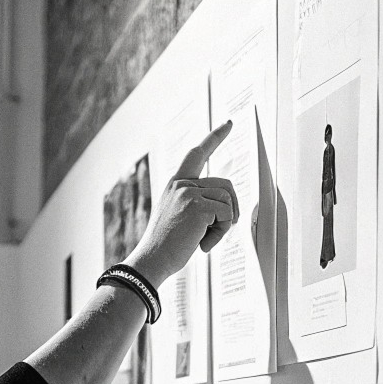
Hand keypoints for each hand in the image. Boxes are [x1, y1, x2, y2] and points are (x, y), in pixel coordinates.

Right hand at [126, 121, 239, 288]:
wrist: (153, 260)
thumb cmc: (166, 245)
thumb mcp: (178, 215)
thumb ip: (196, 202)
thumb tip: (227, 204)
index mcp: (176, 183)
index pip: (197, 154)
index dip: (215, 138)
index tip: (228, 124)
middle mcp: (182, 183)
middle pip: (225, 186)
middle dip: (229, 210)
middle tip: (214, 232)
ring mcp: (189, 193)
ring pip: (228, 200)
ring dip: (224, 224)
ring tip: (203, 239)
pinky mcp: (198, 207)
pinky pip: (227, 215)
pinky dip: (221, 233)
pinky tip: (203, 244)